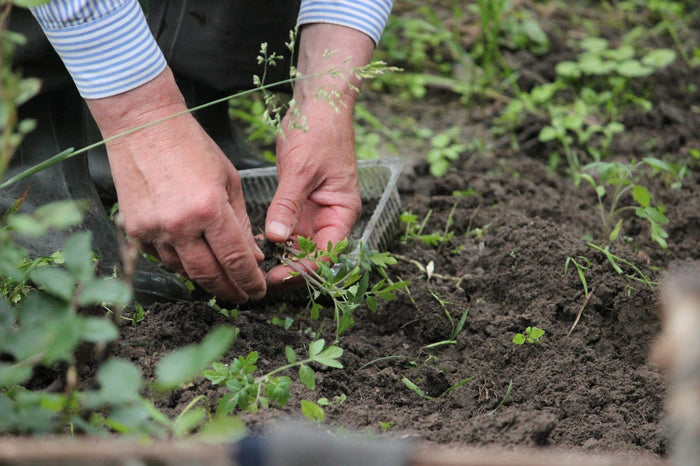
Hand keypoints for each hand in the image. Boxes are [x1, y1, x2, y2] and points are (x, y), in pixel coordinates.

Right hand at [87, 68, 265, 302]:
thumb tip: (252, 256)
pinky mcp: (134, 229)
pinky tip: (192, 258)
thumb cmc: (192, 147)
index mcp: (210, 209)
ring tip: (220, 279)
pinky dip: (179, 261)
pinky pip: (160, 257)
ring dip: (204, 278)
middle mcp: (180, 225)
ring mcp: (153, 229)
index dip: (249, 280)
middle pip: (208, 275)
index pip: (235, 259)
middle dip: (229, 290)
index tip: (258, 291)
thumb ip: (241, 221)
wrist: (143, 127)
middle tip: (242, 296)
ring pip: (182, 270)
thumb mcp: (229, 180)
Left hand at [264, 24, 374, 286]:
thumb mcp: (301, 171)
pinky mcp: (298, 202)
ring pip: (298, 245)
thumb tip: (276, 238)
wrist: (317, 105)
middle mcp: (330, 216)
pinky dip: (273, 238)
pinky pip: (287, 228)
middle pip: (312, 254)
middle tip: (261, 278)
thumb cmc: (318, 133)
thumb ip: (288, 205)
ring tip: (254, 265)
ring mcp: (314, 210)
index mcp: (342, 211)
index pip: (327, 253)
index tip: (279, 276)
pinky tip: (254, 243)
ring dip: (280, 256)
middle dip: (290, 267)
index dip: (305, 269)